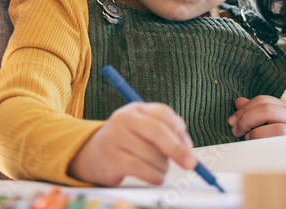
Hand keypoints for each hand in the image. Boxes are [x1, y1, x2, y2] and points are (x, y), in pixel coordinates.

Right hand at [68, 102, 196, 186]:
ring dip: (163, 166)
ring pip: (152, 154)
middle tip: (190, 163)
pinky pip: (142, 169)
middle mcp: (124, 119)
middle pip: (157, 130)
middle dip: (177, 148)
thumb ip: (168, 133)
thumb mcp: (145, 130)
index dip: (179, 129)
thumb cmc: (129, 142)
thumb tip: (187, 147)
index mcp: (136, 109)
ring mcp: (116, 138)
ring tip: (160, 168)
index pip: (162, 113)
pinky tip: (155, 176)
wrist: (94, 154)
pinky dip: (155, 176)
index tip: (188, 145)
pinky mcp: (113, 158)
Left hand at [228, 95, 285, 139]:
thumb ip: (255, 114)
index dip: (243, 109)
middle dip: (244, 116)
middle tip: (234, 129)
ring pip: (268, 113)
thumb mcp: (270, 127)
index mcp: (285, 108)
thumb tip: (238, 101)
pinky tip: (254, 142)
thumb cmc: (285, 146)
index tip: (231, 121)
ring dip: (250, 123)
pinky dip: (260, 134)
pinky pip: (276, 130)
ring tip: (244, 136)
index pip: (262, 99)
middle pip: (263, 105)